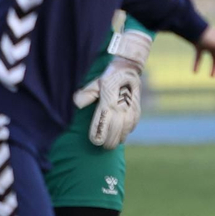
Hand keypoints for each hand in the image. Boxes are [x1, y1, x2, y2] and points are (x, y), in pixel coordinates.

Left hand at [83, 30, 151, 149]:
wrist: (128, 69)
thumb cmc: (109, 77)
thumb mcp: (96, 82)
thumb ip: (87, 93)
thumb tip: (77, 104)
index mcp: (109, 102)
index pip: (103, 123)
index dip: (99, 135)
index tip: (95, 141)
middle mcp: (121, 108)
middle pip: (115, 132)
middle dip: (108, 142)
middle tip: (103, 146)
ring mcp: (130, 110)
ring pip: (125, 131)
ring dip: (118, 139)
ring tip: (112, 144)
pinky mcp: (137, 110)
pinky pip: (132, 126)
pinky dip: (126, 132)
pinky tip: (122, 136)